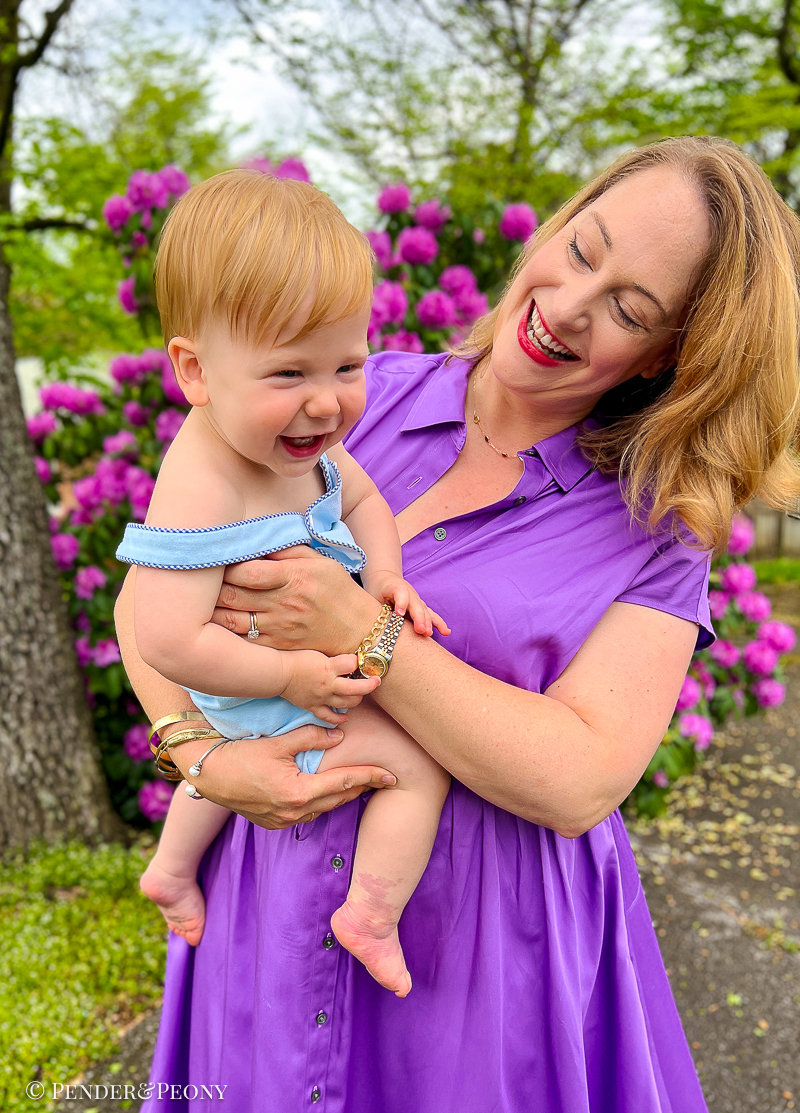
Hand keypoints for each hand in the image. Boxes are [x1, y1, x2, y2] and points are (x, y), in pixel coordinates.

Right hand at [169, 724, 396, 829]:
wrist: (207, 774)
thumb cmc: (240, 753)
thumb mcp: (278, 741)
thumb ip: (311, 736)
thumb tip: (338, 735)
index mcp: (299, 793)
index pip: (344, 783)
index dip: (370, 776)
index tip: (392, 774)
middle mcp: (294, 812)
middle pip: (338, 799)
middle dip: (361, 788)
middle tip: (383, 778)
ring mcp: (282, 821)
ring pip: (324, 809)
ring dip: (341, 797)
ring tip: (360, 784)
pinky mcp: (273, 823)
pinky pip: (306, 815)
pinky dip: (321, 803)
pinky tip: (326, 793)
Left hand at [212, 545, 382, 653]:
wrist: (358, 633)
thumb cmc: (338, 591)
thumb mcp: (320, 561)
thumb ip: (288, 550)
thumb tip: (257, 539)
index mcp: (293, 577)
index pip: (247, 570)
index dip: (224, 564)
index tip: (214, 558)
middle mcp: (283, 604)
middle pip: (232, 595)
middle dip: (210, 586)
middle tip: (196, 578)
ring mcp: (278, 628)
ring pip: (231, 620)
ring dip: (210, 610)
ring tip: (197, 600)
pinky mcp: (275, 646)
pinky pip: (241, 640)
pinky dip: (222, 631)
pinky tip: (211, 622)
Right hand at [279, 649, 380, 723]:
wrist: (279, 673)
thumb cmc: (297, 659)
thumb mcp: (318, 653)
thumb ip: (334, 659)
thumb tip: (350, 661)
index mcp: (328, 667)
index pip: (352, 663)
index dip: (358, 660)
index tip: (359, 660)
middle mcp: (328, 684)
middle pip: (355, 688)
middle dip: (369, 685)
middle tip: (376, 681)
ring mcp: (321, 697)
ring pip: (346, 703)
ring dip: (357, 700)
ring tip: (360, 695)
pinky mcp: (313, 706)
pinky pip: (329, 716)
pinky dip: (339, 719)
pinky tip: (345, 717)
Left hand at [364, 570, 449, 637]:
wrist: (385, 579)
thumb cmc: (377, 590)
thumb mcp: (373, 594)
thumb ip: (380, 605)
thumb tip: (389, 618)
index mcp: (394, 587)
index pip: (400, 592)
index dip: (401, 602)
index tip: (400, 613)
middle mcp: (409, 592)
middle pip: (416, 605)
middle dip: (419, 618)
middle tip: (421, 630)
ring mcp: (416, 600)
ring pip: (424, 610)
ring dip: (428, 622)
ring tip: (429, 633)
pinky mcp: (420, 607)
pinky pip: (430, 615)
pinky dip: (438, 623)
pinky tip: (446, 631)